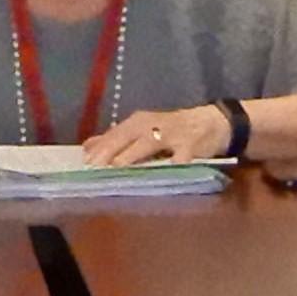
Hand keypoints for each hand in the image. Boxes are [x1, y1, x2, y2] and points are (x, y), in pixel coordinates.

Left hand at [82, 106, 231, 166]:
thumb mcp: (143, 129)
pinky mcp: (191, 147)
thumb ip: (117, 138)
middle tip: (94, 166)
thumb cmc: (173, 129)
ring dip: (132, 154)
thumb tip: (87, 147)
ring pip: (148, 143)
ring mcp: (172, 135)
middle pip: (127, 136)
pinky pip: (179, 158)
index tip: (84, 162)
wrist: (212, 122)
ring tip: (117, 166)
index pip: (114, 133)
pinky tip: (159, 173)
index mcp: (139, 121)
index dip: (99, 147)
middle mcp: (153, 125)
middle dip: (110, 150)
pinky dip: (170, 165)